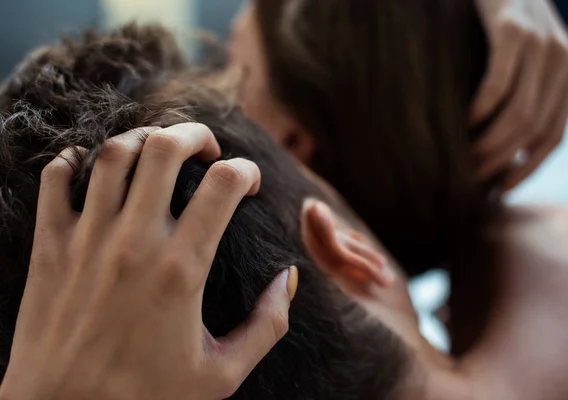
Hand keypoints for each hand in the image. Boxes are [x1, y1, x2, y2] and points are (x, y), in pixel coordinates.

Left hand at [0, 123, 297, 399]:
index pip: (224, 185)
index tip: (249, 183)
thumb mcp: (221, 374)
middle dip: (195, 135)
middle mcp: (134, 242)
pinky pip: (55, 180)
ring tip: (157, 152)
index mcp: (182, 268)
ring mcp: (87, 239)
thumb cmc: (144, 399)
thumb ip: (267, 325)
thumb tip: (287, 279)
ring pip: (113, 154)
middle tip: (206, 149)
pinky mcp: (49, 246)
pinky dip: (74, 161)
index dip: (246, 171)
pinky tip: (94, 168)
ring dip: (142, 139)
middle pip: (166, 148)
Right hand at [472, 0, 567, 189]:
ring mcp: (540, 46)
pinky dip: (478, 111)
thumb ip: (524, 94)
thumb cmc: (501, 23)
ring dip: (488, 143)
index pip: (553, 136)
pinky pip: (496, 86)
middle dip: (500, 161)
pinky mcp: (512, 32)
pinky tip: (461, 122)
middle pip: (533, 130)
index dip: (528, 168)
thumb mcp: (523, 60)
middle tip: (470, 176)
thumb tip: (506, 148)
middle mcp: (562, 62)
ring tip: (463, 157)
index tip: (500, 189)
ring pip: (518, 114)